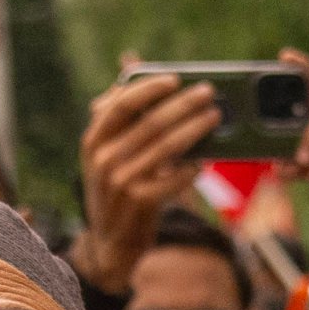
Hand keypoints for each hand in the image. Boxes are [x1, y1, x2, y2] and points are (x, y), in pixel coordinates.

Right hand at [74, 68, 224, 291]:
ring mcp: (120, 182)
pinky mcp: (139, 203)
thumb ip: (120, 115)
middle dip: (183, 104)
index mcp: (93, 141)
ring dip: (195, 129)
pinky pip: (174, 178)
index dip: (148, 88)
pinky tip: (206, 159)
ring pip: (166, 147)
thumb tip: (132, 66)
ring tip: (215, 117)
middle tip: (208, 92)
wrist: (111, 243)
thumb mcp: (107, 154)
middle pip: (150, 122)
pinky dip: (192, 167)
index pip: (120, 105)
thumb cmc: (117, 189)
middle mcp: (102, 159)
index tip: (175, 78)